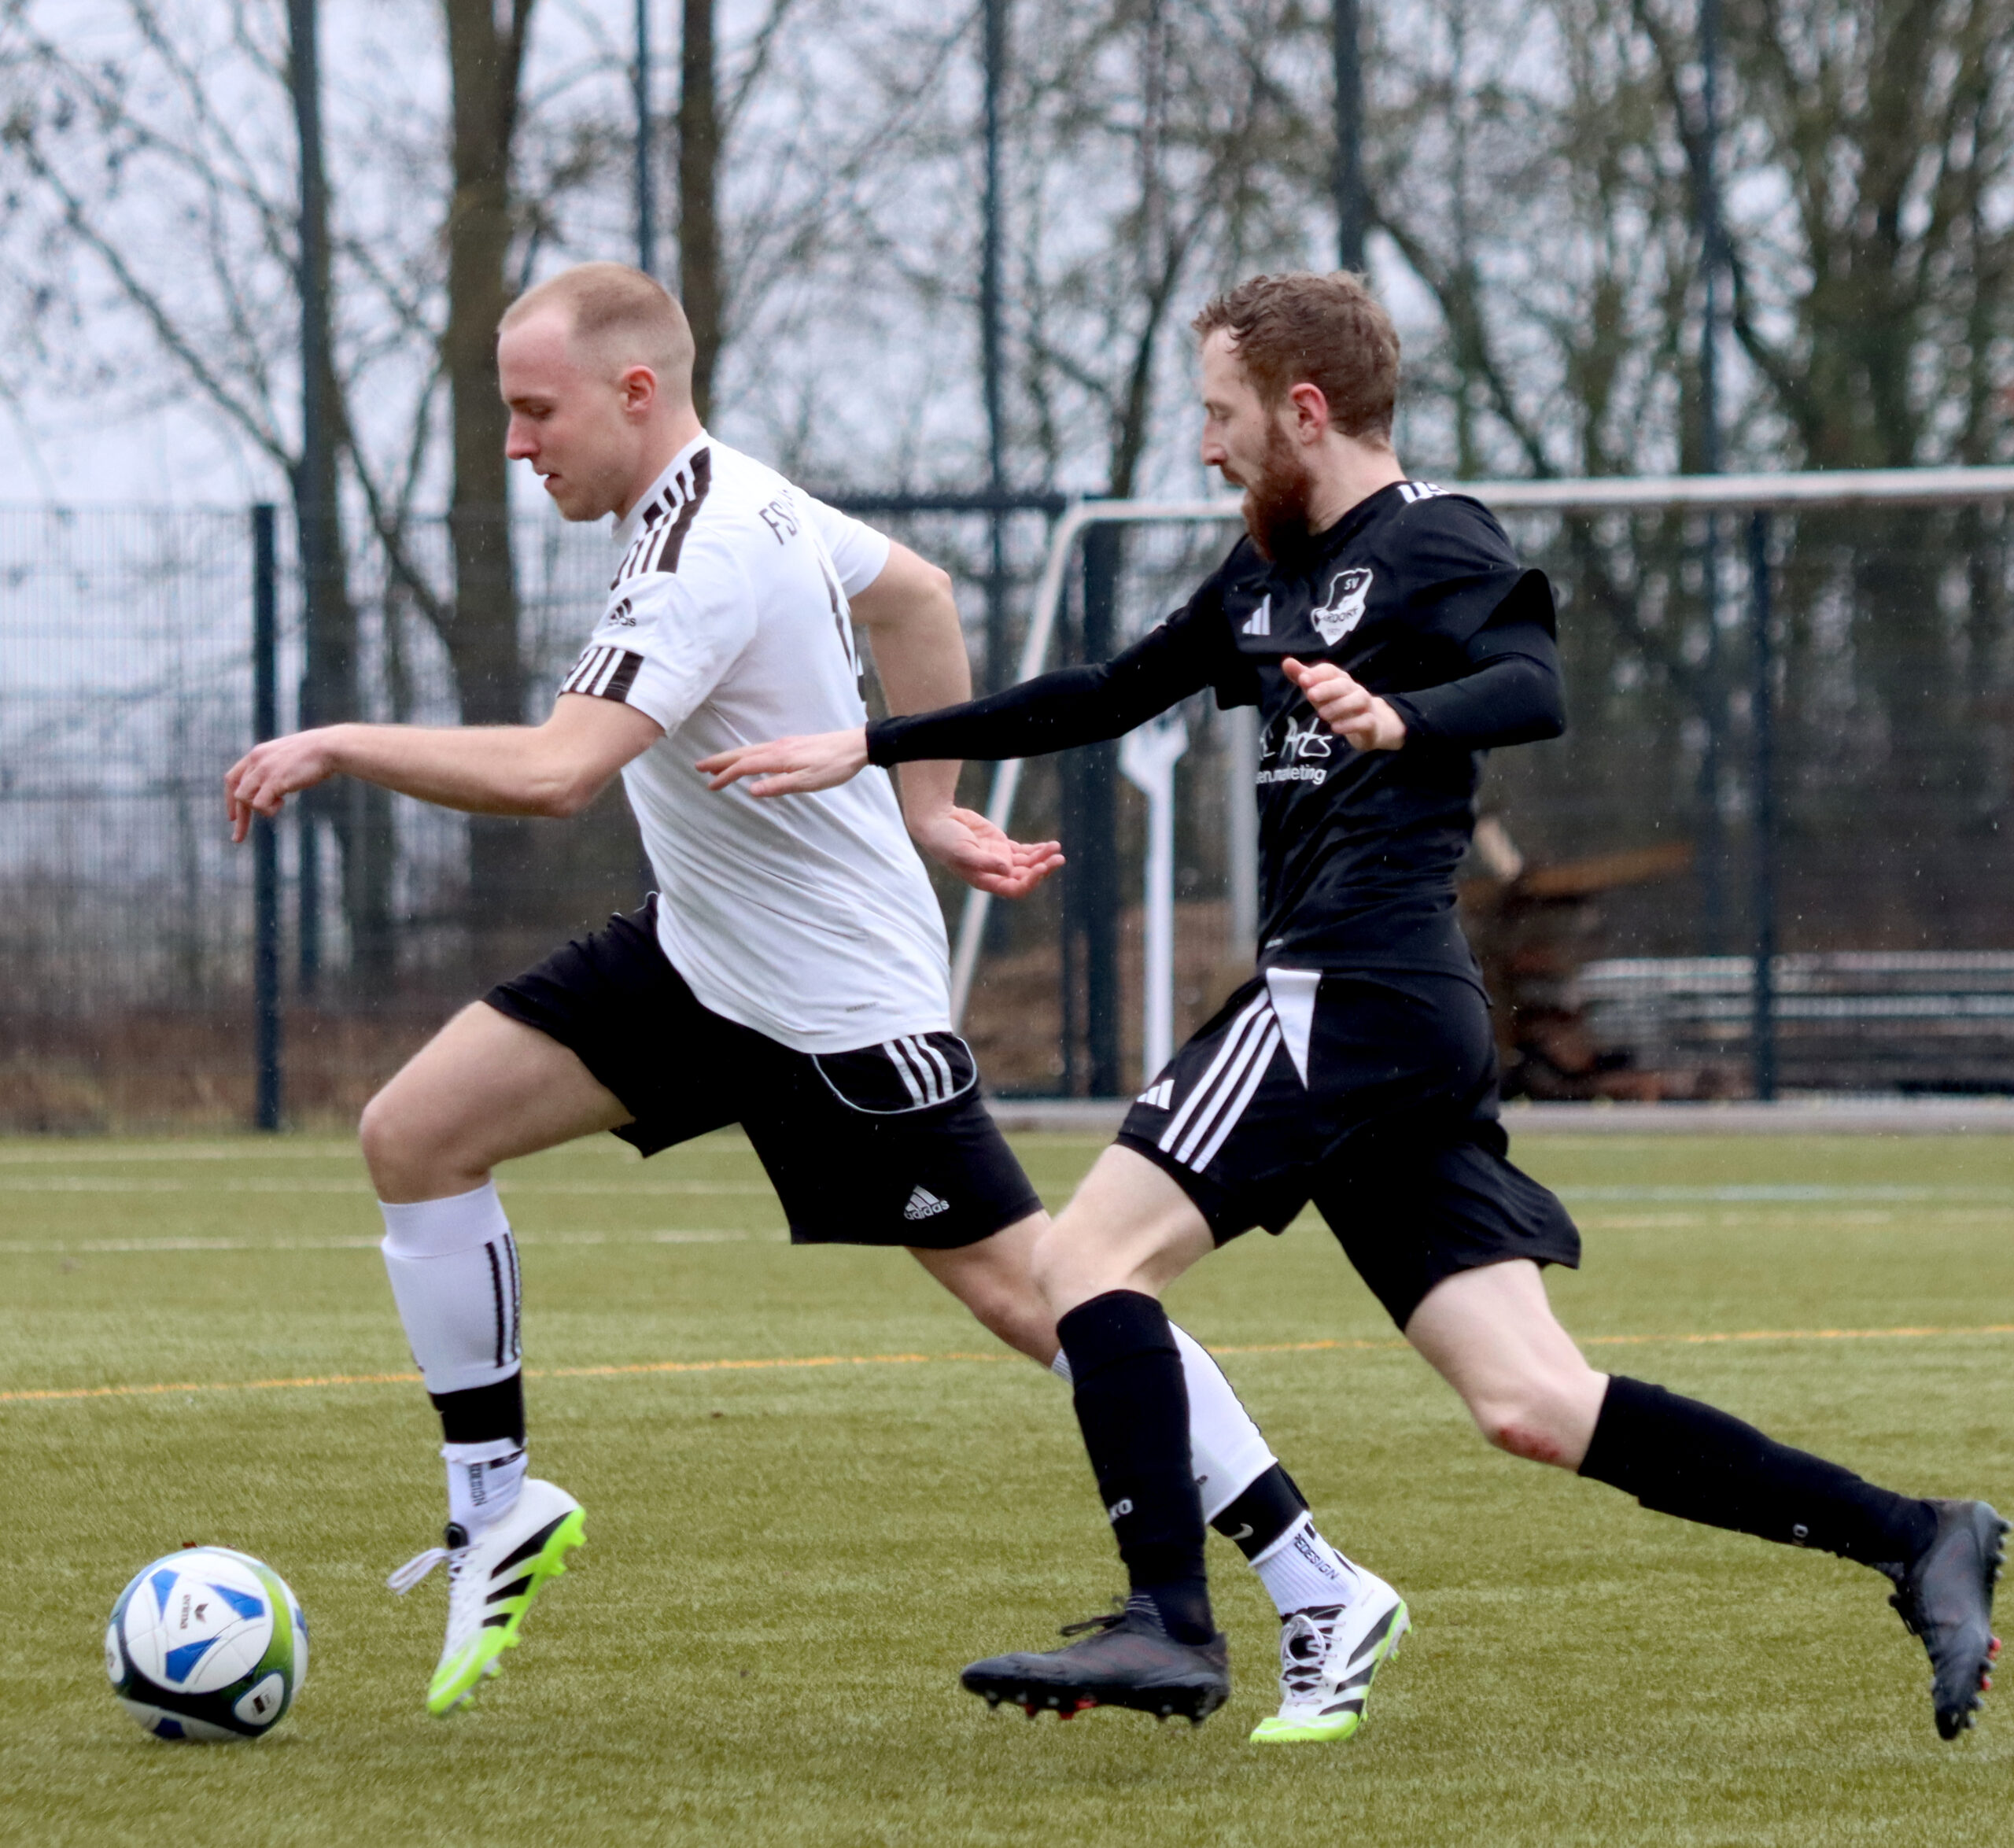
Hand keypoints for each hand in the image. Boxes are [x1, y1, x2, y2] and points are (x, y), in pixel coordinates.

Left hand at [225, 727, 345, 842]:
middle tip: (238, 838)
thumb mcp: (287, 758)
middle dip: (239, 818)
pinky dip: (268, 809)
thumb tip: (274, 787)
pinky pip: (258, 804)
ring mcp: (263, 770)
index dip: (230, 799)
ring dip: (258, 809)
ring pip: (243, 799)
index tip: (233, 817)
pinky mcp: (274, 781)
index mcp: (257, 754)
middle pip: (236, 793)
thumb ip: (275, 769)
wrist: (328, 748)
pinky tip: (283, 802)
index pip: (232, 778)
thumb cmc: (316, 754)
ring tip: (280, 804)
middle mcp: (256, 761)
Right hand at [697, 727, 869, 795]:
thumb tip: (751, 790)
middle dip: (719, 761)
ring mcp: (784, 744)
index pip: (745, 766)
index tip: (710, 785)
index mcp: (779, 757)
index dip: (726, 775)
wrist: (855, 746)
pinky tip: (747, 761)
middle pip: (742, 753)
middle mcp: (778, 747)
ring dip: (731, 758)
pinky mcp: (792, 745)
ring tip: (716, 765)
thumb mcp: (808, 782)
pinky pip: (760, 749)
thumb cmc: (834, 766)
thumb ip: (779, 786)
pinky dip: (746, 755)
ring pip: (750, 750)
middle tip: (699, 767)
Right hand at [907, 806, 1064, 898]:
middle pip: (1025, 877)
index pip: (1013, 888)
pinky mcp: (1000, 845)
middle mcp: (995, 873)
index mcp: (985, 880)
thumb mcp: (963, 851)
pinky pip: (1024, 851)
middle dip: (1043, 868)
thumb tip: (1008, 870)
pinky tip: (1049, 845)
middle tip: (1058, 857)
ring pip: (1028, 863)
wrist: (937, 821)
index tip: (1041, 867)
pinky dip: (1036, 849)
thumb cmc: (945, 840)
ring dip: (1043, 857)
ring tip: (1057, 847)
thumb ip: (985, 861)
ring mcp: (999, 859)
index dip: (1030, 881)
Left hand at [1282, 657, 1406, 750]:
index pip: (1331, 671)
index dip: (1317, 674)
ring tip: (1322, 714)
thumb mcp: (1319, 692)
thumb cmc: (1339, 704)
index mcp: (1340, 680)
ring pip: (1358, 700)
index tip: (1302, 679)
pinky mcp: (1371, 723)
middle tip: (1310, 695)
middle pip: (1344, 684)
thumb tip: (1287, 662)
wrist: (1371, 725)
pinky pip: (1365, 721)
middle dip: (1327, 688)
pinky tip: (1336, 728)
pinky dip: (1351, 724)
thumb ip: (1303, 678)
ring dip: (1339, 706)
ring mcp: (1366, 705)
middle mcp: (1354, 689)